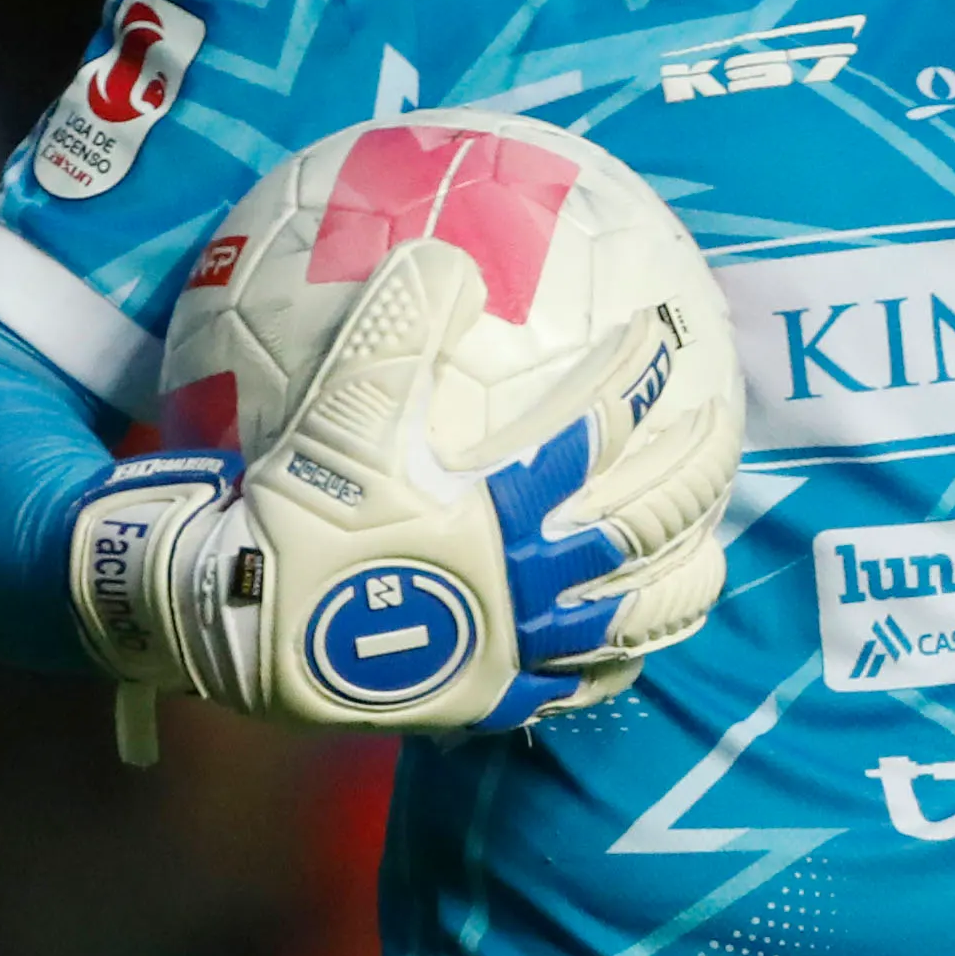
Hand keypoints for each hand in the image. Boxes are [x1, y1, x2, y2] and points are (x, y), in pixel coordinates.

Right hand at [62, 238, 738, 731]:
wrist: (230, 619)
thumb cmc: (290, 512)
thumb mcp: (340, 410)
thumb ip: (397, 327)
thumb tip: (449, 256)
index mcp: (504, 506)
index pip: (600, 427)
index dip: (639, 375)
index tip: (664, 337)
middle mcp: (529, 580)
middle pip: (649, 523)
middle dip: (698, 471)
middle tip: (723, 432)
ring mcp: (518, 647)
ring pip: (636, 618)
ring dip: (684, 580)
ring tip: (711, 555)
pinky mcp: (488, 699)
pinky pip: (574, 691)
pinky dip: (615, 667)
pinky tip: (628, 653)